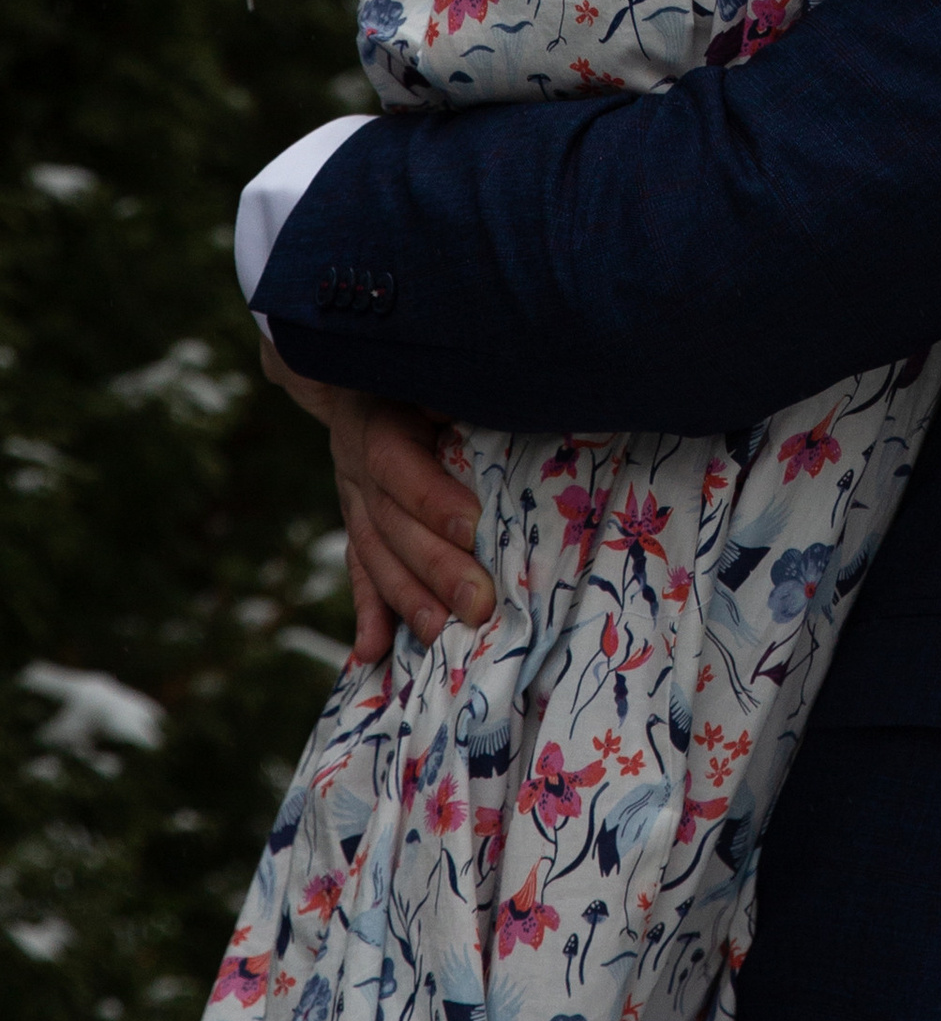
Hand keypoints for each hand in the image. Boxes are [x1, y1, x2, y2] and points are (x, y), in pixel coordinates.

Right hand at [259, 334, 491, 661]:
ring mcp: (352, 501)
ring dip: (406, 602)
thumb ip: (459, 382)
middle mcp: (356, 467)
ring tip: (437, 638)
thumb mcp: (430, 366)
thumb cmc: (419, 367)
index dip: (431, 499)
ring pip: (375, 557)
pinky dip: (367, 614)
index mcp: (378, 422)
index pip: (399, 467)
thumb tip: (509, 384)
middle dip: (435, 570)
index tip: (473, 528)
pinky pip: (359, 574)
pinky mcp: (357, 525)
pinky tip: (370, 654)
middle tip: (478, 606)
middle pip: (393, 526)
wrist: (356, 370)